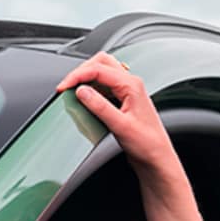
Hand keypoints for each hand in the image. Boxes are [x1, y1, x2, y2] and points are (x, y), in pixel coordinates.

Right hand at [55, 51, 173, 171]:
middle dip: (81, 71)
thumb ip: (100, 106)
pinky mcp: (122, 100)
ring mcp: (126, 91)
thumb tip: (81, 91)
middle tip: (66, 85)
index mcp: (132, 85)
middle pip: (101, 62)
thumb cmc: (147, 144)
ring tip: (72, 91)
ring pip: (102, 72)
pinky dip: (91, 88)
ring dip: (86, 78)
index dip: (77, 76)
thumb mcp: (120, 126)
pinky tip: (84, 100)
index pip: (98, 69)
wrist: (157, 158)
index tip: (63, 87)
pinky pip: (104, 86)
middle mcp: (130, 84)